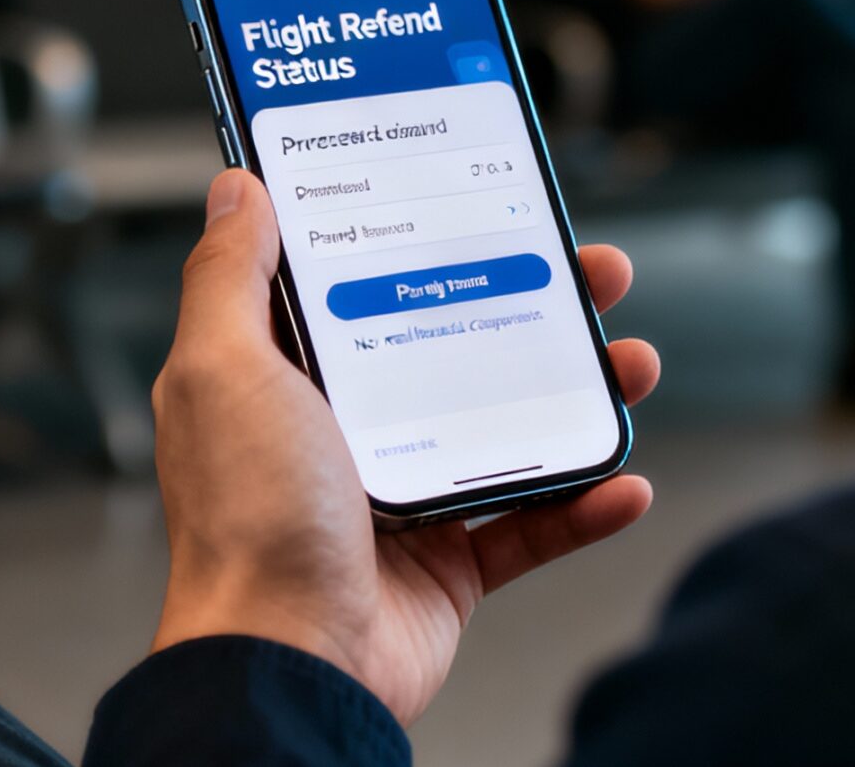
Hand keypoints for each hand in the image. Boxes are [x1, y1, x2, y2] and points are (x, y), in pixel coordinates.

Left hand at [149, 170, 659, 725]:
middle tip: (592, 273)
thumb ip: (229, 276)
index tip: (483, 199)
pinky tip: (624, 479)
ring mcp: (402, 498)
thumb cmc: (246, 524)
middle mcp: (346, 432)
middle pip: (458, 345)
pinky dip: (585, 504)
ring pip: (510, 428)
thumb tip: (237, 189)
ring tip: (632, 365)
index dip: (425, 237)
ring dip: (581, 394)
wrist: (287, 664)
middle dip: (537, 305)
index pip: (365, 283)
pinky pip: (533, 526)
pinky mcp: (447, 567)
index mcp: (289, 379)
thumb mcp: (222, 371)